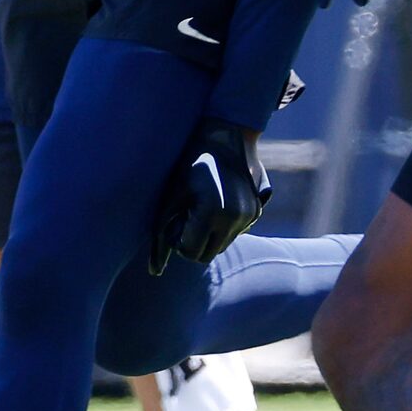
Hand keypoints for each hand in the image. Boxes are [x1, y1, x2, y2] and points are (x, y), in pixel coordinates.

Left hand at [149, 121, 270, 274]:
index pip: (190, 253)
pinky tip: (218, 202)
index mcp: (211, 213)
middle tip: (187, 216)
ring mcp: (249, 215)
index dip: (178, 241)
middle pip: (208, 255)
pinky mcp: (257, 211)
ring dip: (209, 235)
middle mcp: (234, 217)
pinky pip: (235, 233)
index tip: (177, 219)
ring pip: (222, 246)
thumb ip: (161, 237)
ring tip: (201, 208)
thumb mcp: (170, 199)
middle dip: (194, 242)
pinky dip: (223, 226)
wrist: (223, 138)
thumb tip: (154, 272)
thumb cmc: (187, 167)